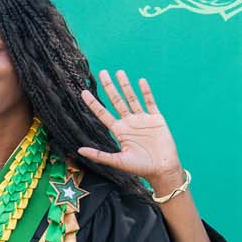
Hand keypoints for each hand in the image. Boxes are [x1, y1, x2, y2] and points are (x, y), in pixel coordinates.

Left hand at [77, 71, 185, 191]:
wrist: (162, 169)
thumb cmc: (140, 168)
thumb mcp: (118, 161)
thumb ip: (99, 155)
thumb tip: (79, 150)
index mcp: (119, 131)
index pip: (102, 114)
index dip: (93, 103)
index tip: (84, 92)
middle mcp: (129, 122)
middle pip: (116, 101)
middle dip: (109, 87)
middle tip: (102, 72)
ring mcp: (142, 119)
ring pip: (132, 98)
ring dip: (125, 85)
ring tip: (119, 72)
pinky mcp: (156, 118)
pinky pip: (150, 102)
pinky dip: (146, 92)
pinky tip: (141, 81)